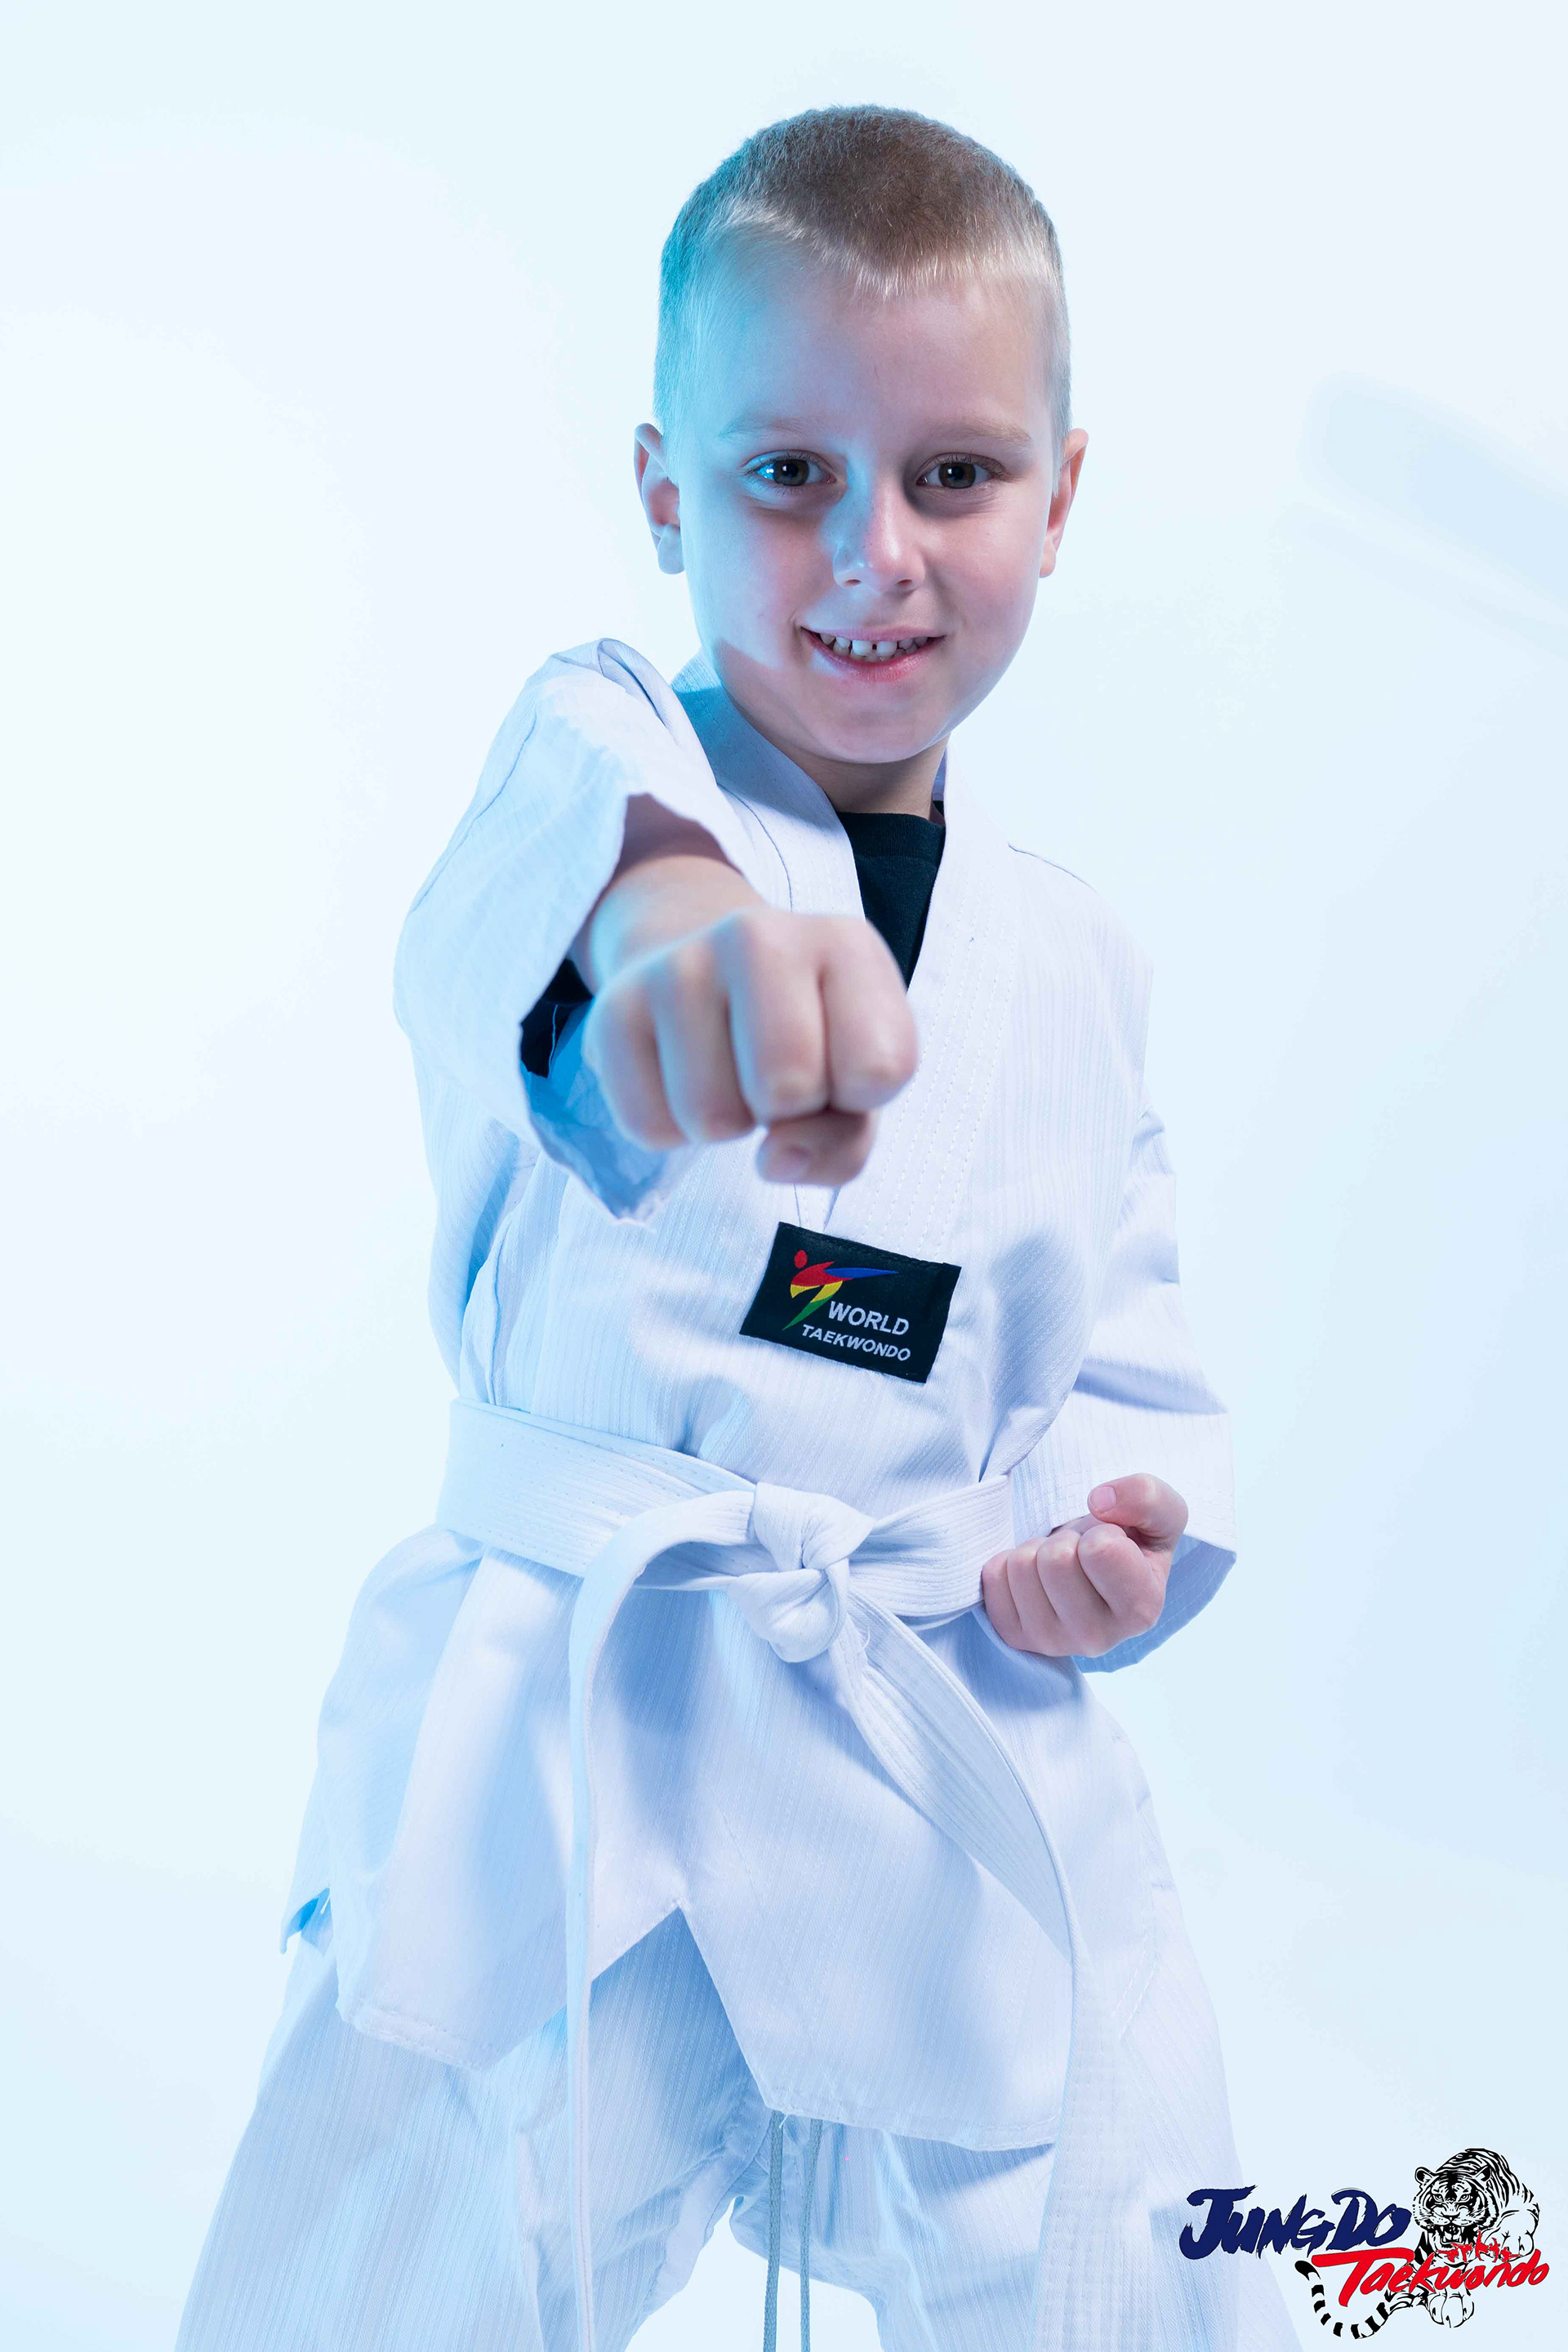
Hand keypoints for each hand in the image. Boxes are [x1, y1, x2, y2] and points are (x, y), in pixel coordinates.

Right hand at [577, 845, 917, 1186]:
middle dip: (787, 1112)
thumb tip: (775, 1161)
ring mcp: (678, 965)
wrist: (704, 968)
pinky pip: (648, 1124)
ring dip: (726, 1123)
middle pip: (787, 1086)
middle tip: (778, 1079)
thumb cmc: (803, 1038)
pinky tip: (682, 1076)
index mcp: (845, 944)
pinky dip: (670, 1127)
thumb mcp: (853, 1086)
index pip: (879, 1069)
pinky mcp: (613, 1006)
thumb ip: (844, 1141)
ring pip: (711, 1118)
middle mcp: (759, 936)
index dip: (858, 1098)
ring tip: (728, 1073)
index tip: (841, 1069)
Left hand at [979, 1474, 1186, 1657]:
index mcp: (1141, 1610)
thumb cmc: (1130, 1540)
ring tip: (1060, 1563)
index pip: (1101, 1550)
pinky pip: (993, 1577)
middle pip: (1056, 1560)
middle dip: (1066, 1538)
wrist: (1094, 1566)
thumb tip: (1099, 1501)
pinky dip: (1010, 1562)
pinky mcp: (1015, 1636)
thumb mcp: (1159, 1511)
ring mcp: (1052, 1642)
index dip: (1102, 1530)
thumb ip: (1148, 1496)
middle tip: (1080, 1550)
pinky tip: (1035, 1576)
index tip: (1110, 1542)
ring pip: (1022, 1566)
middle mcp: (1098, 1638)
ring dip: (1038, 1548)